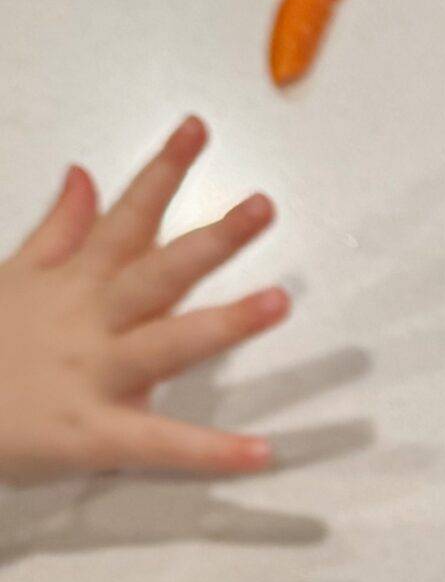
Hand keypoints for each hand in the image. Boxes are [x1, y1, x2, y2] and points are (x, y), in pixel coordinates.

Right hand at [0, 117, 289, 483]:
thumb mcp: (13, 278)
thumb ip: (59, 230)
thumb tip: (84, 174)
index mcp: (77, 283)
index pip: (127, 217)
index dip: (163, 172)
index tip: (199, 128)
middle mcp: (92, 320)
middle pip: (159, 271)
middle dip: (211, 239)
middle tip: (264, 208)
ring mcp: (96, 375)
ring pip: (168, 342)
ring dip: (225, 324)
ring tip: (279, 302)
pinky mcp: (95, 434)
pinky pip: (160, 444)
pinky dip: (210, 452)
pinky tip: (261, 453)